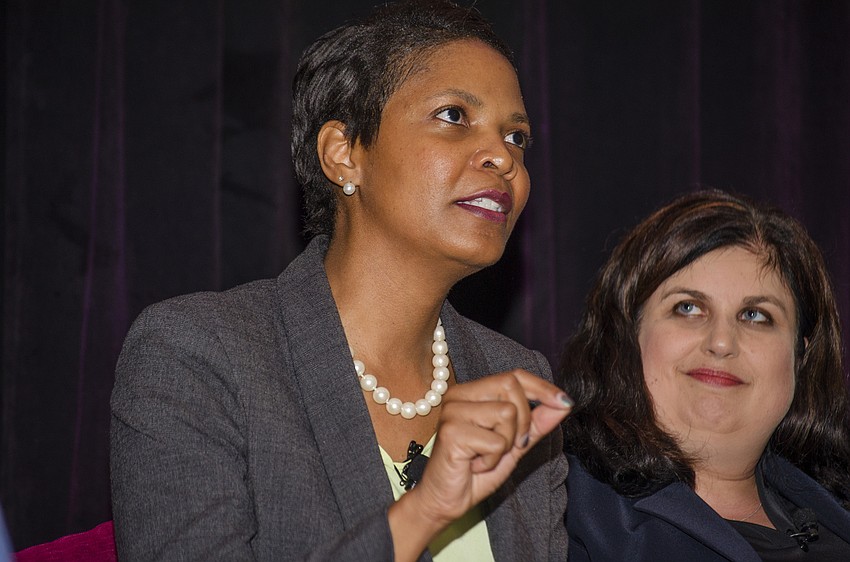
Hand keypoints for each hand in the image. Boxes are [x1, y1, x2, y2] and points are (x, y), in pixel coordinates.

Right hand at [388, 369, 571, 559]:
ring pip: (506, 413)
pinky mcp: (452, 432)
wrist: (446, 500)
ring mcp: (453, 412)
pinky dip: (493, 459)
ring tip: (486, 456)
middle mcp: (458, 395)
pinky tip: (475, 465)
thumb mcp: (514, 445)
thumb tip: (564, 403)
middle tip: (507, 446)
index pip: (513, 375)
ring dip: (506, 444)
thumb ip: (536, 423)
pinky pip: (495, 441)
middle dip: (522, 421)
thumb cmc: (476, 471)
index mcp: (471, 393)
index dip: (542, 387)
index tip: (564, 402)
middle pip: (511, 387)